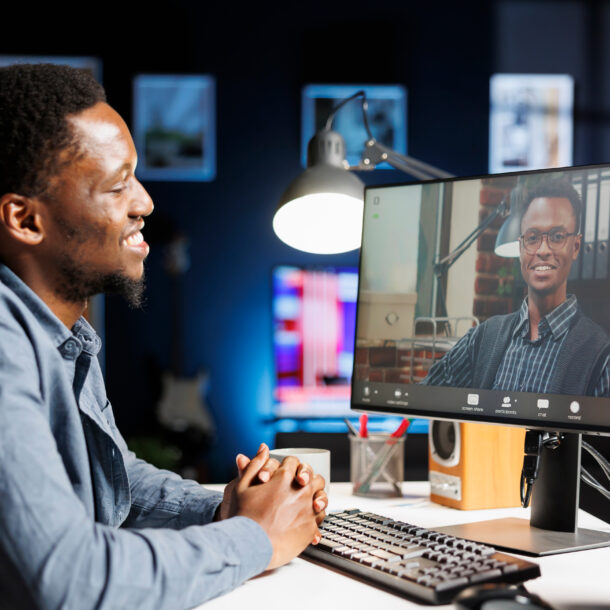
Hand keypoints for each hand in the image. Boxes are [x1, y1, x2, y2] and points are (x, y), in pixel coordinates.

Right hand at [232, 453, 324, 569]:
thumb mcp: (242, 485)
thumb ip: (255, 464)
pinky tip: (305, 519)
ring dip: (315, 496)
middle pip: (313, 477)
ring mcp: (308, 509)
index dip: (289, 466)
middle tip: (299, 486)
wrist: (249, 546)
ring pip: (321, 496)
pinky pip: (320, 518)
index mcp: (284, 477)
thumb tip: (263, 448)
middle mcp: (300, 490)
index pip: (294, 462)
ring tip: (305, 502)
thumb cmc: (243, 516)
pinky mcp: (311, 528)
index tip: (286, 474)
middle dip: (307, 479)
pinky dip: (314, 517)